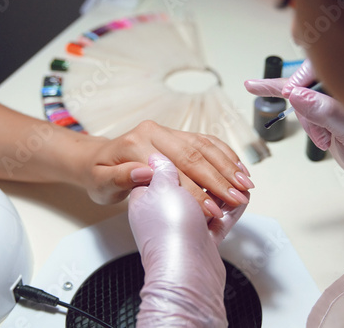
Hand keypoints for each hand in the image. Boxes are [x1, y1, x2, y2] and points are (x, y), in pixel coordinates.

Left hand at [82, 120, 251, 216]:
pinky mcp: (179, 136)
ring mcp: (169, 132)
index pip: (174, 169)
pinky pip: (206, 142)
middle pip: (194, 156)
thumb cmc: (99, 175)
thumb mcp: (101, 183)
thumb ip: (122, 177)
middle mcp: (155, 133)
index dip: (194, 192)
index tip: (210, 211)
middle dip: (218, 179)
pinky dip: (225, 155)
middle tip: (237, 198)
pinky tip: (238, 168)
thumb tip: (145, 171)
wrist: (99, 160)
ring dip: (228, 166)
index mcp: (137, 143)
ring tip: (245, 184)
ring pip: (205, 146)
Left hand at [128, 153, 247, 326]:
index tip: (203, 155)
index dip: (185, 161)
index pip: (165, 171)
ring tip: (242, 182)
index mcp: (146, 196)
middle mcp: (163, 212)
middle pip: (191, 186)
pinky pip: (219, 222)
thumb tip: (157, 159)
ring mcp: (183, 227)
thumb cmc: (168, 231)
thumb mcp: (163, 189)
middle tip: (231, 170)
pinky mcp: (201, 241)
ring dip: (226, 192)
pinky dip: (232, 210)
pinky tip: (244, 199)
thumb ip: (163, 171)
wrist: (185, 273)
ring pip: (208, 203)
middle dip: (214, 177)